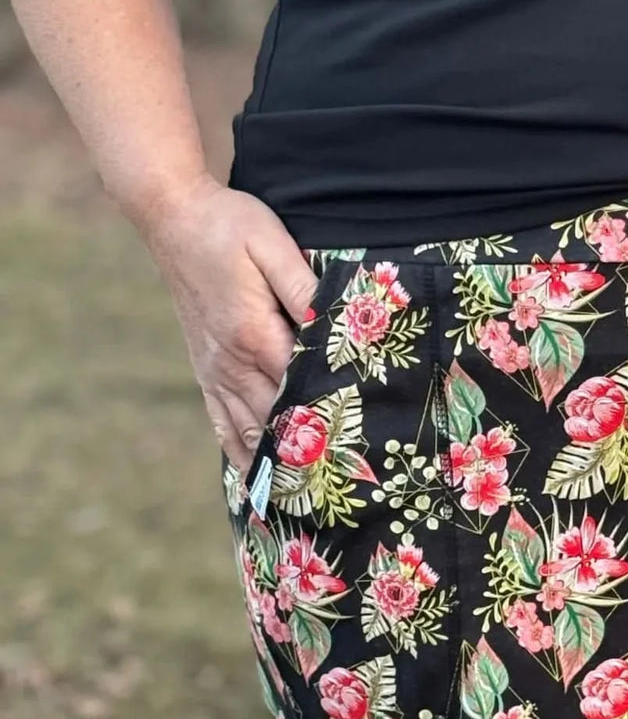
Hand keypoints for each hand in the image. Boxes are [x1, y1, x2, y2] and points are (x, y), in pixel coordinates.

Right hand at [141, 175, 318, 475]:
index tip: (361, 451)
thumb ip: (305, 287)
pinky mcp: (205, 369)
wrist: (174, 218)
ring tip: (309, 500)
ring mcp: (215, 370)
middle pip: (278, 421)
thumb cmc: (230, 226)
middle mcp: (232, 363)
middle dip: (311, 455)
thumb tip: (334, 323)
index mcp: (255, 335)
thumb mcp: (273, 245)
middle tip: (346, 490)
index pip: (302, 389)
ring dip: (278, 464)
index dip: (331, 420)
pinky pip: (221, 422)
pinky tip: (257, 477)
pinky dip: (241, 452)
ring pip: (249, 430)